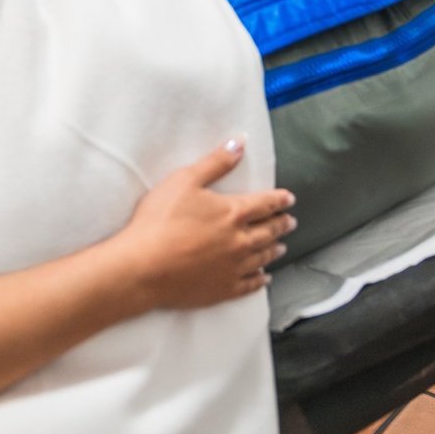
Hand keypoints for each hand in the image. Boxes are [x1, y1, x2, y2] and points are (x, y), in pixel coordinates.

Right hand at [115, 137, 296, 310]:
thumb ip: (215, 163)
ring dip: (273, 250)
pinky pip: (249, 285)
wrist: (144, 267)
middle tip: (290, 222)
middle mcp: (240, 241)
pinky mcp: (222, 290)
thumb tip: (239, 143)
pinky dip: (260, 280)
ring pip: (262, 258)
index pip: (264, 204)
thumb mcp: (185, 181)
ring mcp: (233, 268)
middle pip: (268, 231)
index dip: (278, 200)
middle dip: (281, 225)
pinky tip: (264, 278)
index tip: (289, 199)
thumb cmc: (160, 220)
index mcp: (232, 213)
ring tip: (281, 247)